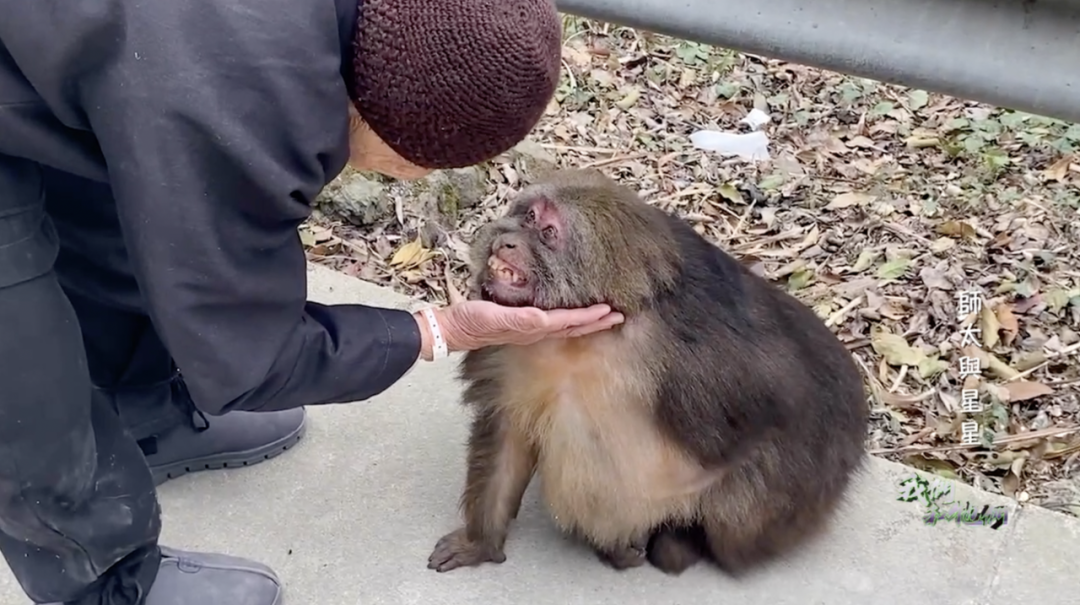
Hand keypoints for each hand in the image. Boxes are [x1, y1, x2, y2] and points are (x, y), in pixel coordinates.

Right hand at [414, 301, 623, 359]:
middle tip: (620, 315)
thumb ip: (520, 319)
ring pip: (565, 325)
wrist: (451, 329)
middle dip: (597, 322)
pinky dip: (567, 318)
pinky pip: (552, 322)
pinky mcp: (520, 324)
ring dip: (586, 321)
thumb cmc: (471, 321)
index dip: (590, 317)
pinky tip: (569, 315)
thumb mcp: (494, 316)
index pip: (569, 321)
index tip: (611, 311)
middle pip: (573, 327)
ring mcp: (529, 329)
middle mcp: (535, 330)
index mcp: (533, 327)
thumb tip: (544, 319)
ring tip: (603, 315)